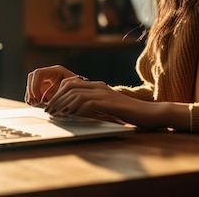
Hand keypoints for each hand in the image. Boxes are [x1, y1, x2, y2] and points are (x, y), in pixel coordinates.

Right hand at [25, 65, 76, 106]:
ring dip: (30, 94)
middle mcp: (50, 73)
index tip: (39, 98)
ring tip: (36, 103)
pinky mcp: (43, 87)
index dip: (35, 86)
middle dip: (31, 90)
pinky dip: (31, 97)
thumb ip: (59, 93)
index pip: (38, 73)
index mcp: (57, 71)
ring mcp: (46, 80)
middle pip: (32, 76)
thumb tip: (45, 98)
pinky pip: (32, 91)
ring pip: (30, 83)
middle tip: (36, 102)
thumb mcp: (71, 91)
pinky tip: (36, 103)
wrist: (82, 95)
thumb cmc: (79, 92)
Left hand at [44, 77, 181, 129]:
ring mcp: (104, 93)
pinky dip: (75, 108)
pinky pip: (87, 102)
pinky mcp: (109, 102)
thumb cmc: (130, 113)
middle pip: (70, 86)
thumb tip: (76, 112)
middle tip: (48, 110)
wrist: (150, 113)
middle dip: (56, 98)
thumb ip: (94, 106)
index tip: (51, 104)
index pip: (72, 83)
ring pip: (76, 93)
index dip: (58, 92)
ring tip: (55, 114)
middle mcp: (99, 87)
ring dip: (62, 103)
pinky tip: (69, 115)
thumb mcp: (109, 107)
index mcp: (98, 86)